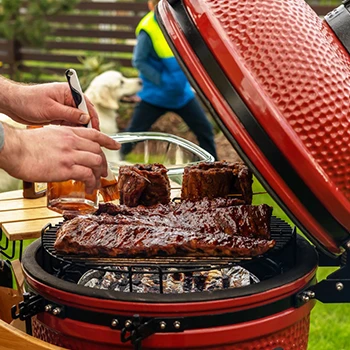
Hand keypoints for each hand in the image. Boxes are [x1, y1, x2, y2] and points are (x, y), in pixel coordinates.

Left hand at [0, 80, 98, 128]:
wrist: (13, 104)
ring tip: (79, 138)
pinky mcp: (59, 115)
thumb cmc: (28, 101)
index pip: (87, 105)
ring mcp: (64, 107)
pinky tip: (70, 136)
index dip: (92, 118)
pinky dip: (71, 130)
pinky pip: (70, 123)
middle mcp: (68, 99)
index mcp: (68, 92)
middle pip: (85, 113)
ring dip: (78, 128)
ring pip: (78, 120)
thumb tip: (86, 118)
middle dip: (87, 125)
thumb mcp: (51, 109)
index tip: (95, 129)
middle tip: (88, 137)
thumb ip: (70, 114)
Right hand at [0, 124, 119, 191]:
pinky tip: (89, 188)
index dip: (108, 140)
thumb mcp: (48, 134)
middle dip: (103, 163)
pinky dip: (92, 183)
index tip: (116, 146)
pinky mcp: (66, 168)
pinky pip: (87, 175)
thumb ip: (62, 139)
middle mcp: (73, 141)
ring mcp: (71, 154)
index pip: (95, 134)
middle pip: (98, 150)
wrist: (14, 148)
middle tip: (103, 171)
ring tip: (96, 182)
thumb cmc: (25, 144)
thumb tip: (67, 148)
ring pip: (96, 162)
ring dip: (99, 174)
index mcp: (68, 132)